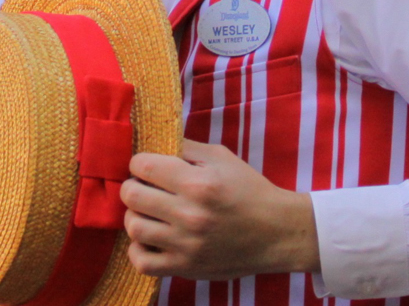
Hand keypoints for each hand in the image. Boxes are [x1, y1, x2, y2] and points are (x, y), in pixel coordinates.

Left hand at [123, 139, 317, 279]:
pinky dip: (138, 250)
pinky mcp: (186, 268)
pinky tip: (151, 239)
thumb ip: (186, 148)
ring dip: (135, 216)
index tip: (147, 167)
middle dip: (132, 187)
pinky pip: (143, 262)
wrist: (276, 233)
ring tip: (148, 213)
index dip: (139, 163)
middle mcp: (189, 215)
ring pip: (133, 228)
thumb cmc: (248, 190)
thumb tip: (153, 141)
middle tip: (144, 188)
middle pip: (132, 196)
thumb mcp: (221, 158)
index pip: (143, 166)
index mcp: (198, 184)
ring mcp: (186, 245)